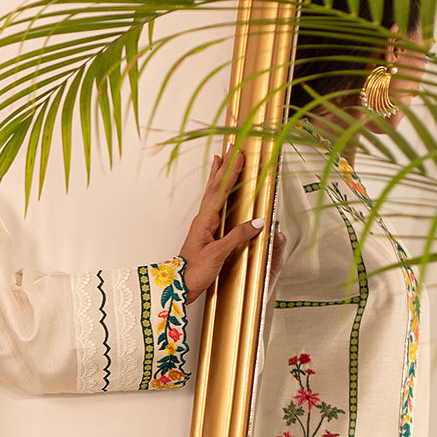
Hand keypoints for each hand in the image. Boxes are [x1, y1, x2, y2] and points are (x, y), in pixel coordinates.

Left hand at [179, 150, 266, 300]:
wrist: (178, 287)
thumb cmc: (194, 272)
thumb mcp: (218, 254)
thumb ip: (237, 237)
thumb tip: (257, 222)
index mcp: (205, 221)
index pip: (220, 190)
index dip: (231, 173)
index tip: (239, 156)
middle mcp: (202, 220)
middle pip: (214, 187)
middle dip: (223, 167)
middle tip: (230, 149)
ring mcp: (202, 226)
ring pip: (212, 194)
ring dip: (217, 176)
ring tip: (220, 160)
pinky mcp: (204, 234)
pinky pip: (213, 206)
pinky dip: (217, 193)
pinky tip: (219, 192)